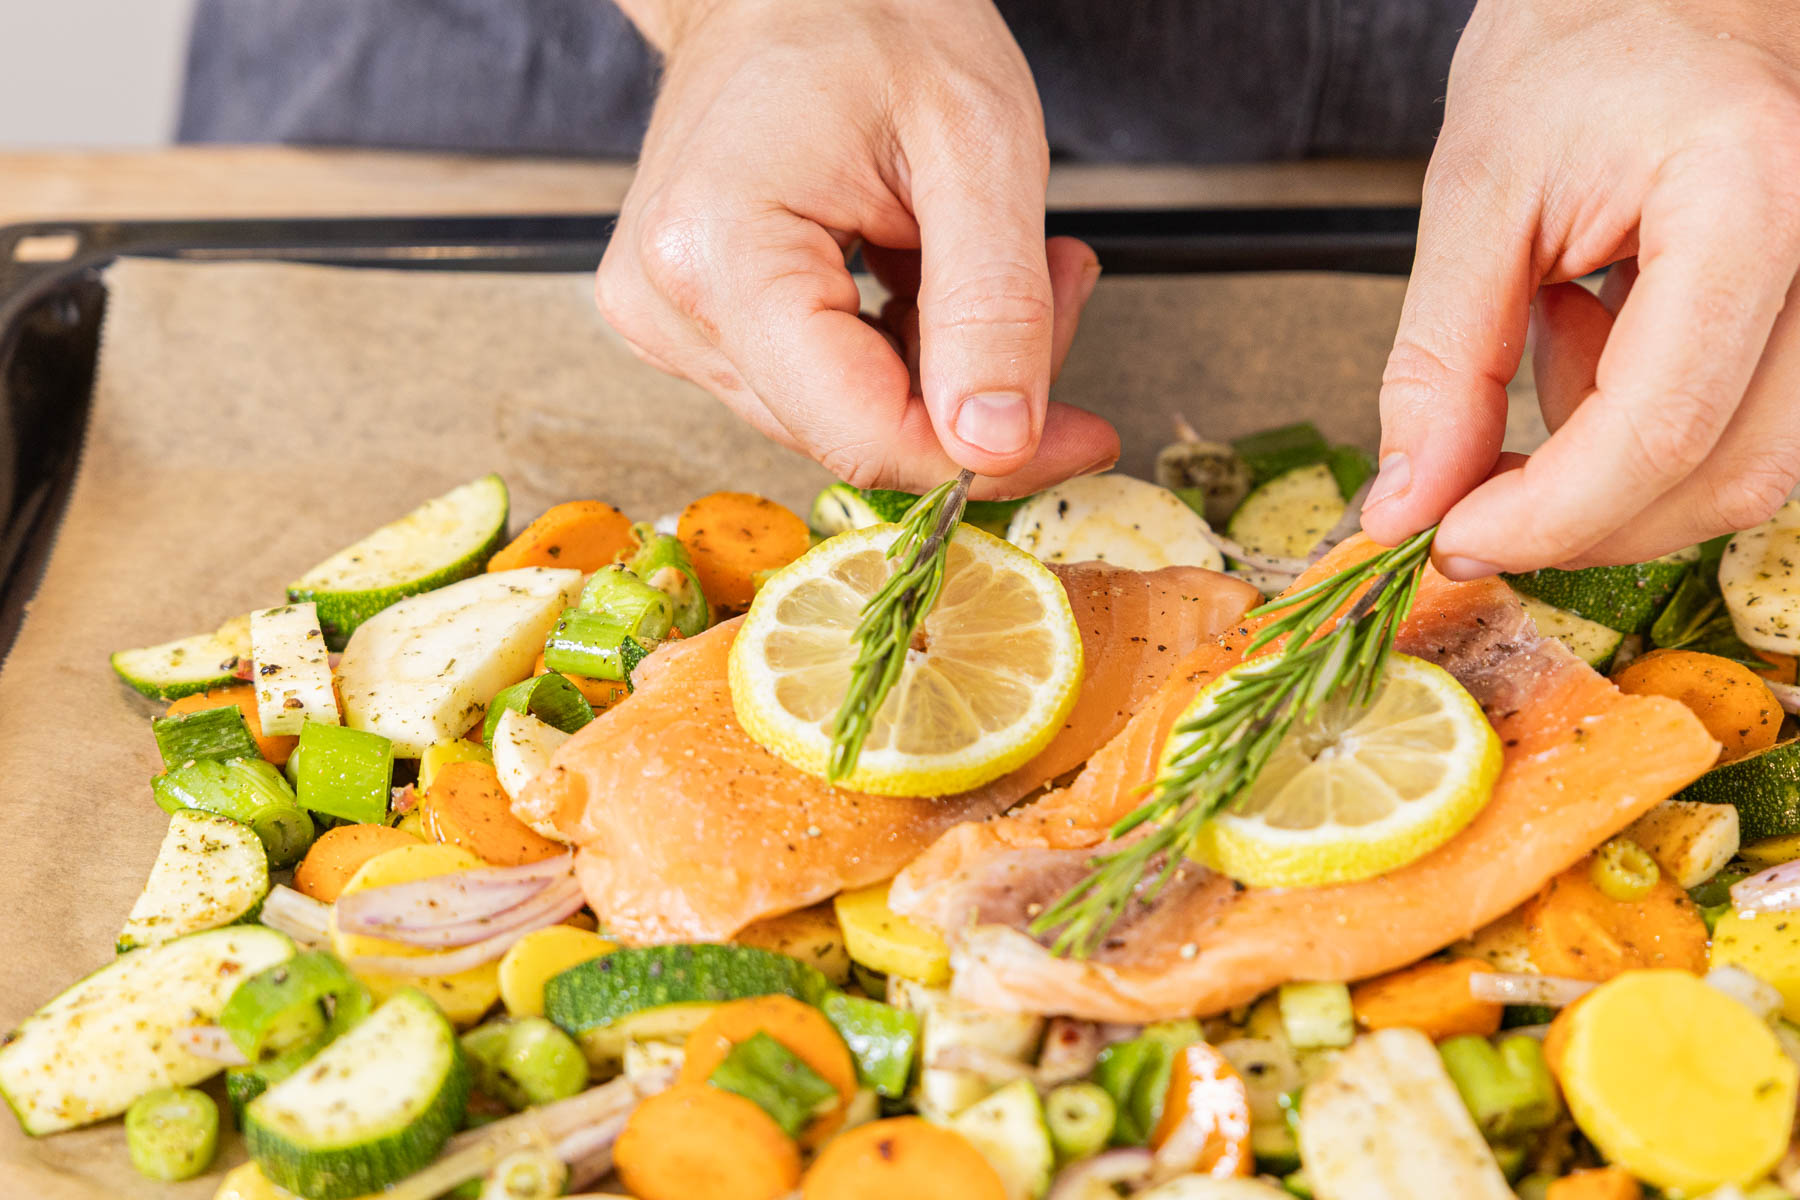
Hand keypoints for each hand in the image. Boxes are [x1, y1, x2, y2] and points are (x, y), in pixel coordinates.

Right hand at [597, 0, 1117, 496]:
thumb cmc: (871, 12)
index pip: (861, 433)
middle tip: (1056, 279)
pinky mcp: (687, 321)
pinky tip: (931, 266)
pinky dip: (901, 348)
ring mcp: (667, 318)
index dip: (986, 455)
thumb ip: (994, 306)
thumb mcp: (978, 143)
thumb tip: (993, 446)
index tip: (1085, 435)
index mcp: (718, 254)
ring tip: (992, 250)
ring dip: (946, 363)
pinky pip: (820, 385)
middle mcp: (668, 304)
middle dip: (978, 387)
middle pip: (856, 430)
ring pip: (846, 417)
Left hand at [1361, 0, 1799, 576]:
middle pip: (1730, 472)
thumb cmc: (1583, 43)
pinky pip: (1756, 423)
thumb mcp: (1475, 197)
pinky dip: (1652, 423)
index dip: (1549, 516)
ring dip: (1618, 463)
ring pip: (1752, 465)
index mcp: (1750, 194)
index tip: (1453, 540)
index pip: (1661, 427)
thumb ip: (1439, 367)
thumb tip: (1410, 508)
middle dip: (1584, 518)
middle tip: (1472, 498)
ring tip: (1554, 336)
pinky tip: (1602, 328)